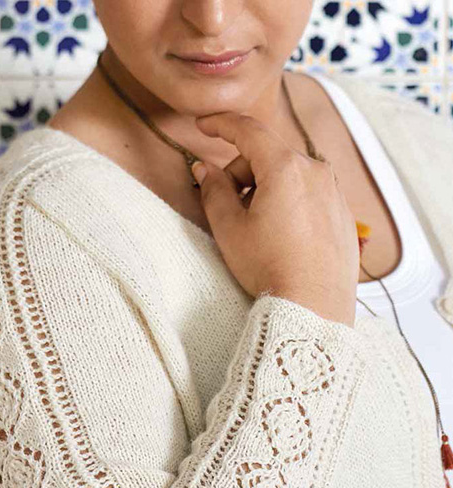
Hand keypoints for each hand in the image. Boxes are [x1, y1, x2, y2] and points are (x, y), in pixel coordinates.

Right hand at [192, 112, 358, 326]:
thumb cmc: (269, 266)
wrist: (314, 305)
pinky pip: (307, 192)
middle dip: (241, 174)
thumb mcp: (229, 228)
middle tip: (229, 209)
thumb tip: (205, 168)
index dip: (221, 124)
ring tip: (256, 228)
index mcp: (285, 168)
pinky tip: (280, 234)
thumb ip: (213, 189)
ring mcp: (333, 191)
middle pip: (267, 156)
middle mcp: (316, 170)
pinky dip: (287, 200)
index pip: (248, 131)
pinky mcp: (342, 212)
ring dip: (264, 189)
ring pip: (288, 174)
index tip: (203, 126)